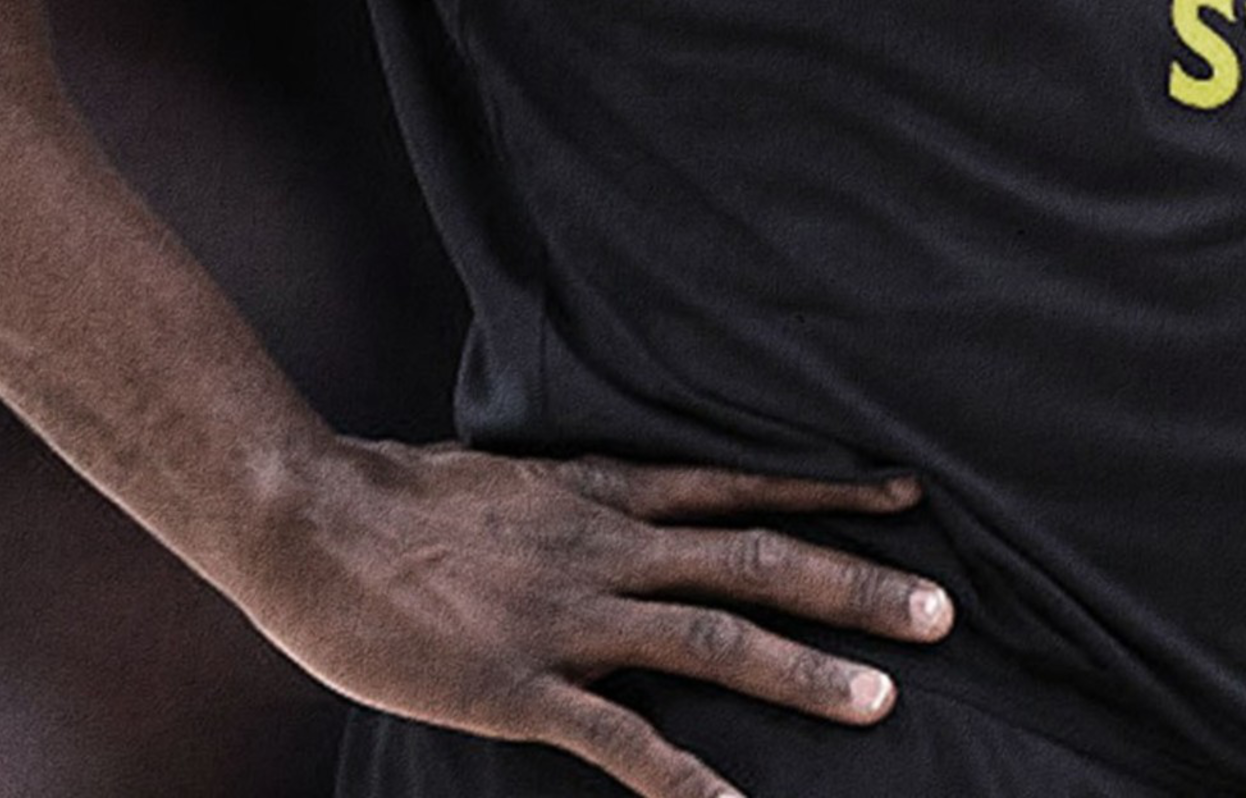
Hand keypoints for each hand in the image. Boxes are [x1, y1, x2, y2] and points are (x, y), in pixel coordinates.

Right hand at [237, 439, 950, 797]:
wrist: (302, 514)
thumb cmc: (385, 501)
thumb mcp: (497, 478)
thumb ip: (564, 502)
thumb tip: (608, 506)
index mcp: (594, 496)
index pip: (733, 487)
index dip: (821, 491)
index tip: (903, 493)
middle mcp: (600, 548)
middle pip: (752, 559)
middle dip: (852, 584)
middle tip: (944, 612)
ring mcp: (565, 616)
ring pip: (712, 636)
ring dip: (803, 670)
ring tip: (885, 703)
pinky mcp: (521, 685)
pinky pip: (621, 739)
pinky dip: (686, 779)